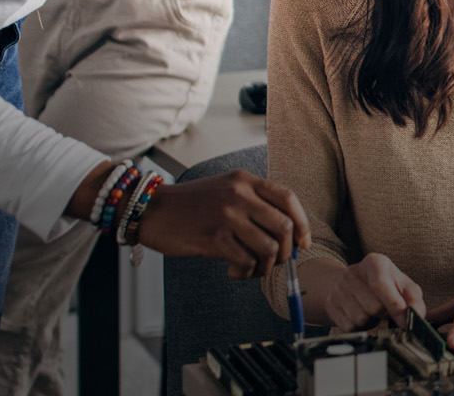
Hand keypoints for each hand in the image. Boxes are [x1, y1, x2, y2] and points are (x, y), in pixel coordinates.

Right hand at [132, 169, 310, 279]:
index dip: (302, 224)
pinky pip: (247, 262)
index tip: (303, 243)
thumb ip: (253, 203)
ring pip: (269, 248)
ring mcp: (227, 216)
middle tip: (275, 262)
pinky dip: (247, 273)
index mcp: (245, 180)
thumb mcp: (225, 189)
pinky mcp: (214, 239)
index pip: (288, 199)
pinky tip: (234, 272)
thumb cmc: (189, 204)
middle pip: (284, 228)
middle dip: (286, 252)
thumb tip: (284, 235)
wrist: (150, 209)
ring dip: (266, 266)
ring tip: (252, 269)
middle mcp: (239, 195)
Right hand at [316, 253, 424, 331]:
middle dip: (383, 314)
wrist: (352, 284)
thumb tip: (417, 315)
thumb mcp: (403, 285)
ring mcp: (338, 289)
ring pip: (360, 319)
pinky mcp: (330, 305)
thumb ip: (414, 299)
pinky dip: (359, 328)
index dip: (395, 306)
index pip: (381, 284)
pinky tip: (362, 316)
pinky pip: (349, 328)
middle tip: (385, 309)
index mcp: (374, 262)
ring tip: (372, 311)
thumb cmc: (385, 285)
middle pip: (373, 307)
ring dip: (371, 321)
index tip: (406, 322)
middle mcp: (353, 273)